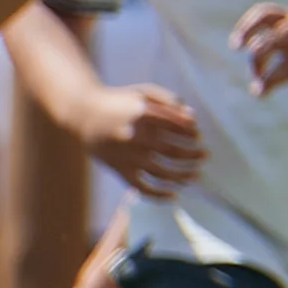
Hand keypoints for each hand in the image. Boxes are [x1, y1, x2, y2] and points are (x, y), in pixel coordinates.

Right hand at [65, 75, 209, 195]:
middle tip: (206, 155)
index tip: (197, 134)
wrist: (82, 114)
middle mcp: (134, 137)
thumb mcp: (143, 92)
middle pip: (172, 151)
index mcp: (142, 115)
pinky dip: (158, 194)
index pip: (177, 126)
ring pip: (161, 171)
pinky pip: (140, 186)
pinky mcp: (118, 168)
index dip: (191, 131)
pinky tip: (174, 195)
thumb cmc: (119, 101)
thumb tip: (192, 117)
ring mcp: (126, 155)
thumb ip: (168, 100)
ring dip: (183, 176)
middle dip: (193, 154)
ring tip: (197, 175)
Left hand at [231, 4, 287, 91]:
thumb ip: (284, 42)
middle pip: (269, 35)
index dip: (246, 27)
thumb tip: (255, 63)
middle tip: (251, 68)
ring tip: (257, 84)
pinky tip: (262, 91)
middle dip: (253, 53)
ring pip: (277, 51)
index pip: (265, 12)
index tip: (236, 45)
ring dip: (260, 70)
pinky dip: (271, 81)